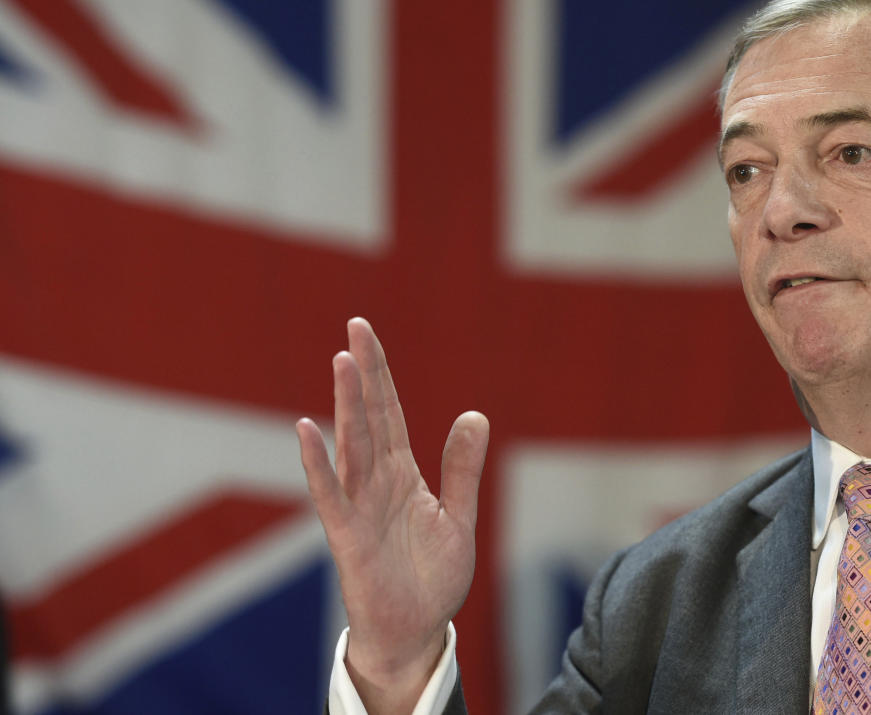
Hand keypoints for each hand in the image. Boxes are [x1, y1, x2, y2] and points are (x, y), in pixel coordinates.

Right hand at [297, 318, 487, 714]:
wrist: (416, 631)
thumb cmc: (432, 577)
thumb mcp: (459, 517)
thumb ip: (463, 469)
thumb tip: (474, 414)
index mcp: (402, 473)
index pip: (390, 412)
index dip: (380, 373)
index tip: (365, 332)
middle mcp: (377, 482)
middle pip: (369, 418)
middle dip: (363, 374)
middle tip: (355, 328)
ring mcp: (360, 506)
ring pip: (352, 446)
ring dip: (346, 405)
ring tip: (342, 361)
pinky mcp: (348, 537)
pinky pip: (331, 495)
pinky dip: (318, 464)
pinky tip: (306, 430)